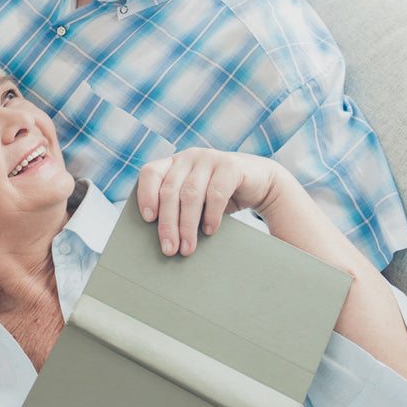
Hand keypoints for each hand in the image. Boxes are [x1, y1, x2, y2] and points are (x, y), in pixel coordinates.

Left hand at [136, 148, 279, 255]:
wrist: (261, 183)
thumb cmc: (219, 196)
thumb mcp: (195, 199)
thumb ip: (177, 207)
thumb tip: (161, 239)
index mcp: (174, 163)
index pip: (150, 173)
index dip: (146, 194)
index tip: (147, 219)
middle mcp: (189, 157)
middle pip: (170, 191)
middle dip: (168, 223)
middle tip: (169, 249)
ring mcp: (210, 158)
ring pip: (190, 195)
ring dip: (187, 225)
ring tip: (187, 248)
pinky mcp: (231, 166)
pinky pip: (215, 193)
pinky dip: (211, 216)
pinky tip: (209, 231)